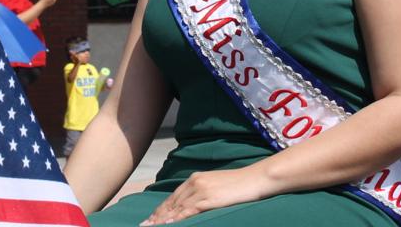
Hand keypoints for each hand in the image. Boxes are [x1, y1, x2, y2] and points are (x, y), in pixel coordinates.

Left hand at [140, 167, 267, 224]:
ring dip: (162, 219)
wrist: (256, 178)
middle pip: (171, 203)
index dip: (161, 210)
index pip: (173, 197)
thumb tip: (195, 207)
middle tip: (144, 226)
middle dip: (157, 216)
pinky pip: (188, 211)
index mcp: (196, 179)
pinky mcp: (209, 198)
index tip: (150, 220)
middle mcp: (195, 183)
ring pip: (176, 208)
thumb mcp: (217, 188)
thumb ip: (204, 194)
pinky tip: (167, 225)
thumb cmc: (240, 185)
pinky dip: (177, 218)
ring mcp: (201, 190)